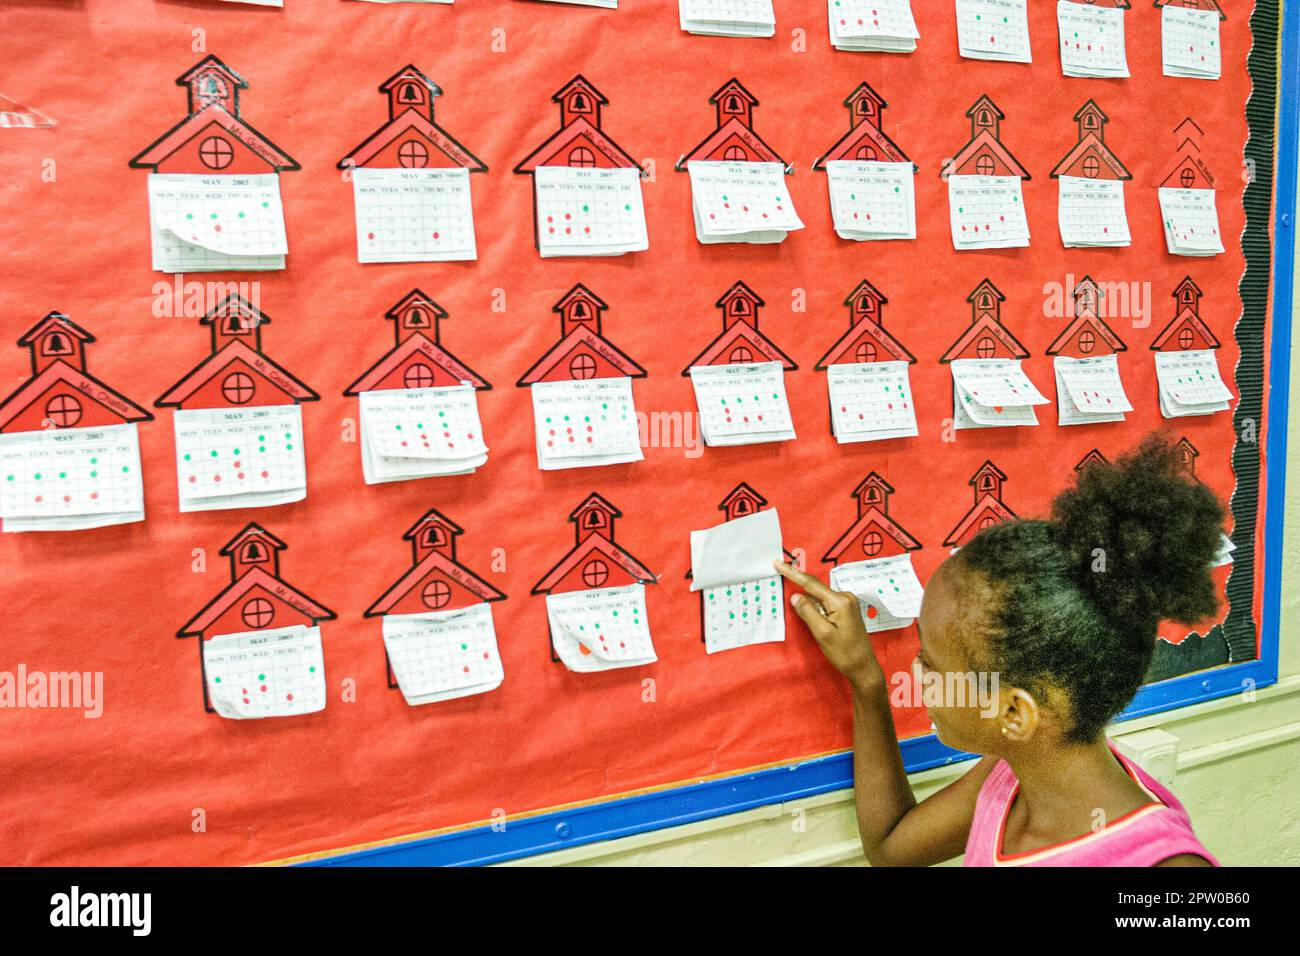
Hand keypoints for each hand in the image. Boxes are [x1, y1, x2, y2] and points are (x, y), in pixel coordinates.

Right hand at [775, 560, 883, 691]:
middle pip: (815, 589)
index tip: (778, 563)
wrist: (863, 667)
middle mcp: (845, 597)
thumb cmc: (844, 653)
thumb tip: (795, 596)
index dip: (792, 573)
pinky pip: (826, 603)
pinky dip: (816, 607)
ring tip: (810, 620)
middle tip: (782, 579)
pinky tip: (815, 619)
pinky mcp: (847, 609)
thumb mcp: (822, 634)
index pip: (811, 584)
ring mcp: (848, 602)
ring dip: (809, 603)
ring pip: (820, 597)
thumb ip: (808, 612)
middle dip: (799, 587)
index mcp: (840, 601)